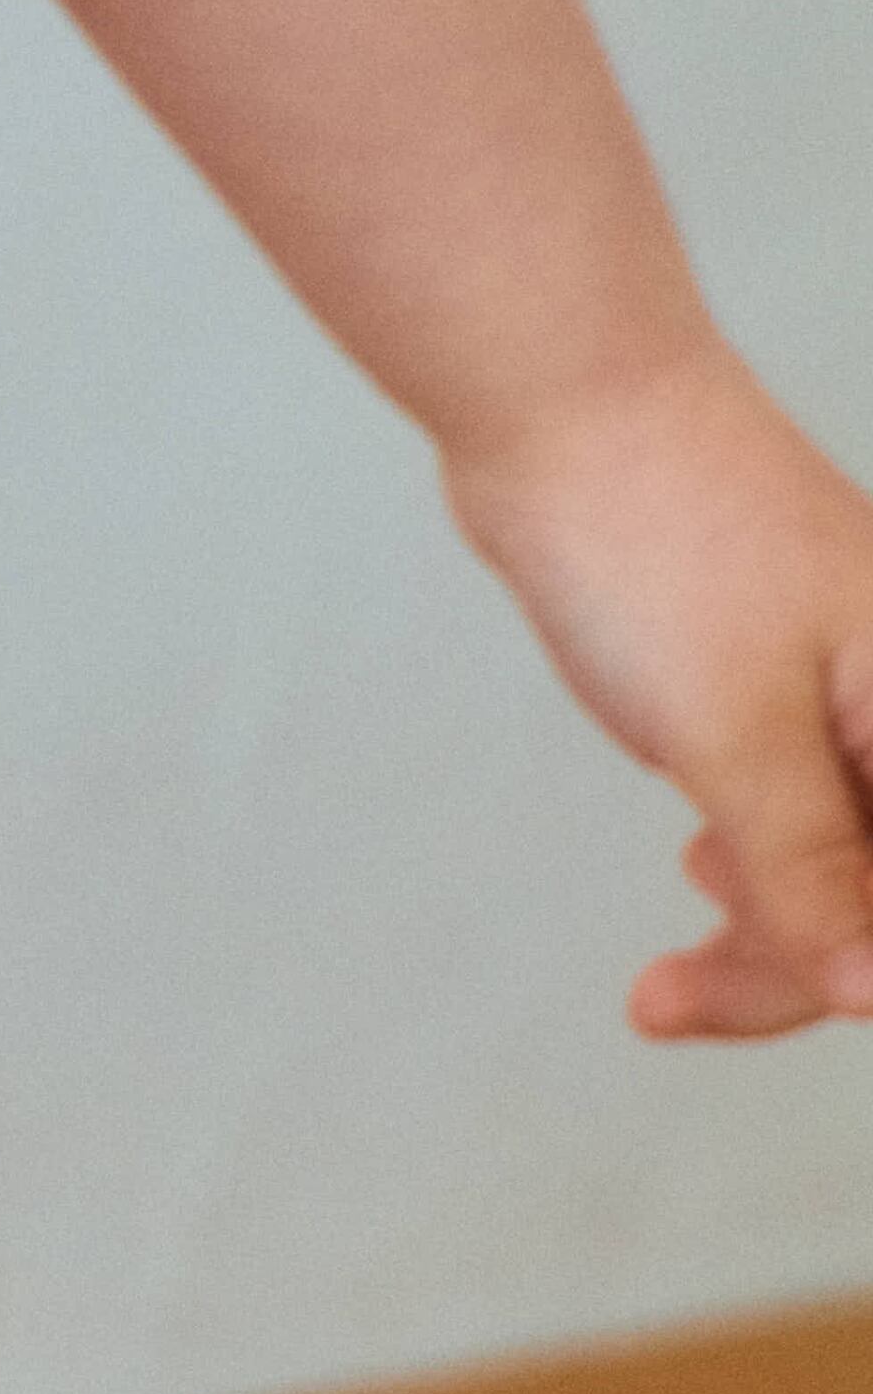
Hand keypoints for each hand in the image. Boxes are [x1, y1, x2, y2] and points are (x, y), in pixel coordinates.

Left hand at [443, 335, 872, 1040]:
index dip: (870, 968)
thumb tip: (865, 996)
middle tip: (674, 1005)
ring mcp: (843, 680)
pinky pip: (794, 794)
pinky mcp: (771, 666)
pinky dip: (755, 851)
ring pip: (840, 848)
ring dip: (768, 921)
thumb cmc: (653, 537)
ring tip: (670, 975)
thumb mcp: (737, 737)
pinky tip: (706, 874)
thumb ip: (813, 876)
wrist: (552, 389)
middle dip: (801, 965)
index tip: (810, 1003)